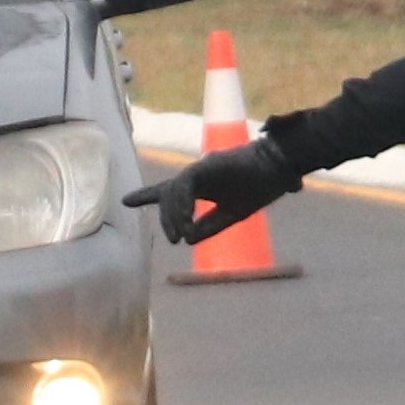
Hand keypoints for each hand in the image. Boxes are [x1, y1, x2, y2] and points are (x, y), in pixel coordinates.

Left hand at [135, 134, 297, 244]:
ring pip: (174, 189)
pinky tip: (185, 219)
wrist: (279, 168)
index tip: (125, 200)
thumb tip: (188, 239)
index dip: (145, 195)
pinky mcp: (207, 165)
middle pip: (167, 194)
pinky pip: (186, 183)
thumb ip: (210, 226)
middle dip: (166, 218)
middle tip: (174, 239)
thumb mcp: (232, 214)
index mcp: (200, 186)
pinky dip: (182, 201)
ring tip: (179, 235)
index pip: (167, 190)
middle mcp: (195, 175)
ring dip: (173, 214)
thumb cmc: (258, 187)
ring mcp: (200, 168)